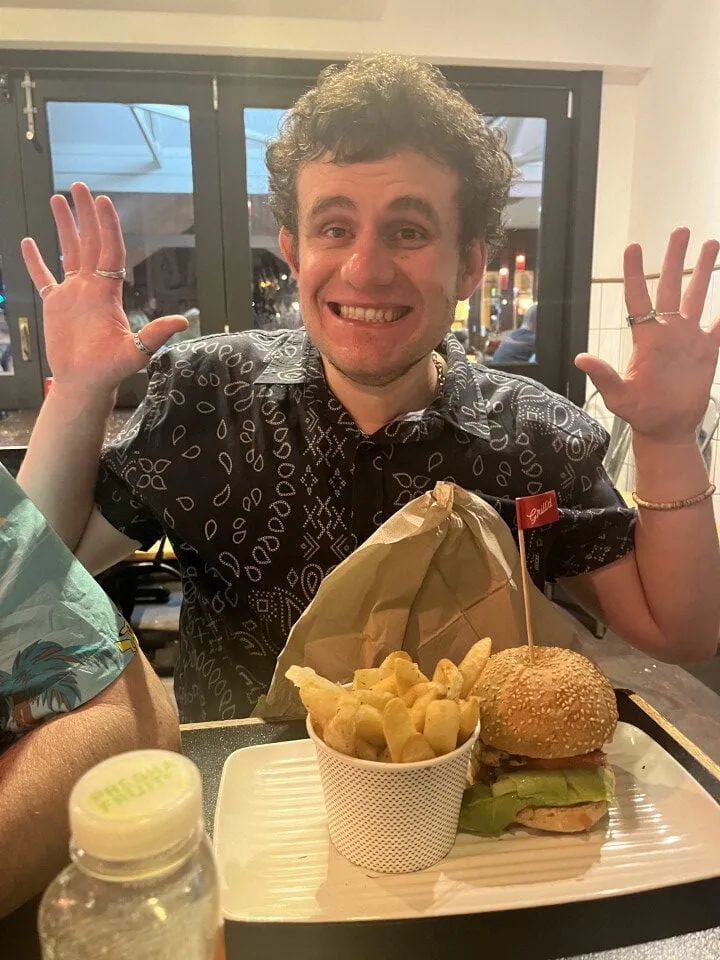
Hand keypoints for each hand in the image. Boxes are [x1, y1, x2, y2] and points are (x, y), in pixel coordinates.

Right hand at [21, 182, 187, 392]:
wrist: (85, 383)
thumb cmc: (111, 370)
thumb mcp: (136, 351)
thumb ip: (155, 334)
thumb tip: (183, 322)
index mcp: (108, 292)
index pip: (109, 251)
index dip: (107, 226)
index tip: (103, 202)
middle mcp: (92, 288)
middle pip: (89, 243)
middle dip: (86, 214)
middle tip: (80, 187)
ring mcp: (73, 295)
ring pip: (68, 252)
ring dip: (63, 226)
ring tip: (57, 199)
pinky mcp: (55, 306)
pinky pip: (43, 278)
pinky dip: (35, 262)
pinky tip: (29, 243)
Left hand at [575, 228, 719, 444]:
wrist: (665, 427)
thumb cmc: (639, 412)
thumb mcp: (618, 396)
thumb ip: (603, 375)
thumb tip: (580, 358)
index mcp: (646, 338)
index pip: (638, 298)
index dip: (634, 273)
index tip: (633, 247)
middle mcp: (667, 331)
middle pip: (670, 287)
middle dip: (674, 258)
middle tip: (680, 230)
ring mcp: (688, 338)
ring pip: (697, 296)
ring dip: (704, 271)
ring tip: (710, 243)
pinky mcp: (707, 350)